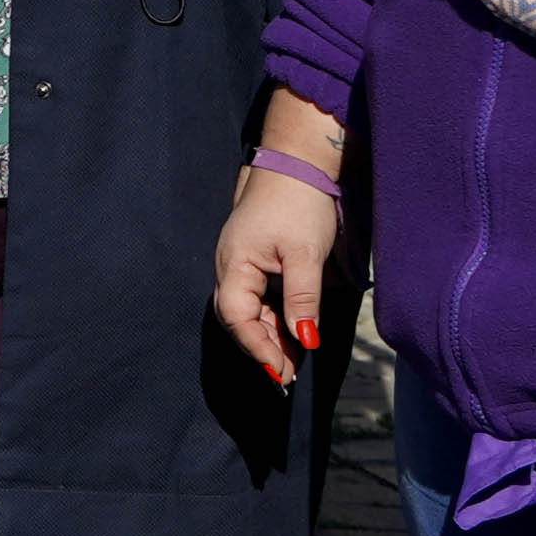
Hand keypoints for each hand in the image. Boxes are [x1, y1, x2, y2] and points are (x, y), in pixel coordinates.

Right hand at [210, 108, 346, 383]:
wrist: (298, 162)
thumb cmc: (299, 204)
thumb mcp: (305, 256)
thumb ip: (301, 299)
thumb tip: (305, 340)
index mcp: (234, 264)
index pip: (237, 318)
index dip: (257, 347)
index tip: (281, 372)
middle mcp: (230, 266)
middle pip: (238, 318)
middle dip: (262, 346)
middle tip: (289, 373)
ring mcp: (240, 261)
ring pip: (248, 309)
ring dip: (268, 333)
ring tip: (293, 357)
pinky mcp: (254, 257)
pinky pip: (256, 296)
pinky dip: (272, 316)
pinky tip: (290, 329)